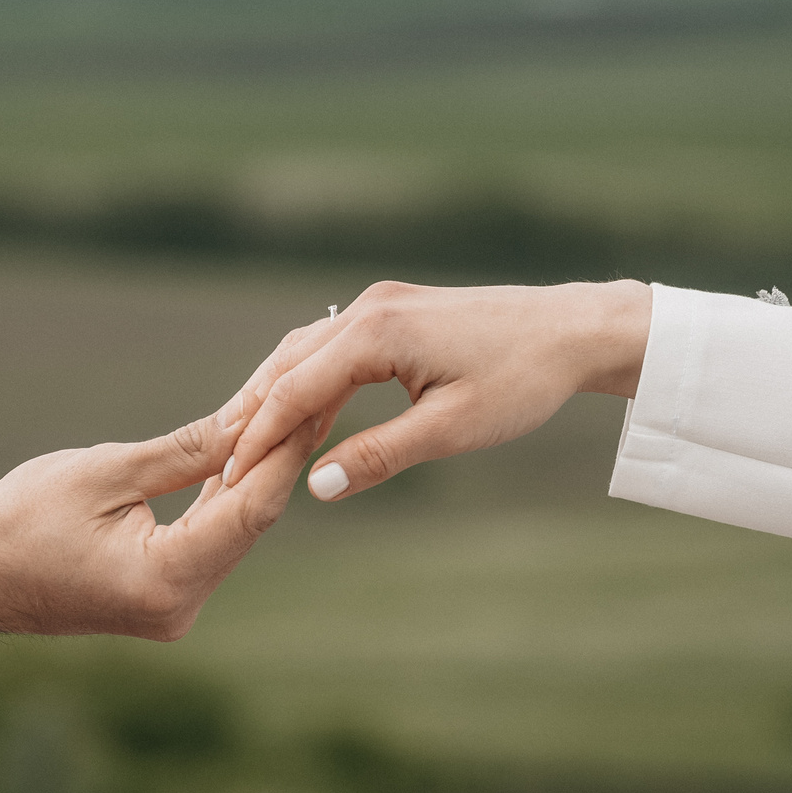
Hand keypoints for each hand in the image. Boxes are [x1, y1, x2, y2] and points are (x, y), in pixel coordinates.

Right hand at [0, 410, 325, 640]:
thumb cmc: (17, 521)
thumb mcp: (104, 473)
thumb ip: (183, 452)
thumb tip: (247, 421)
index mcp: (165, 580)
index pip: (248, 508)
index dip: (283, 452)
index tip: (312, 402)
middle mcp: (179, 606)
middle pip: (249, 521)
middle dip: (277, 458)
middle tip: (314, 397)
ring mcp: (172, 607)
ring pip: (232, 531)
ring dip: (253, 475)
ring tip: (289, 415)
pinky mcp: (161, 597)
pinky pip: (207, 542)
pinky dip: (221, 499)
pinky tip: (244, 455)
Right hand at [219, 280, 650, 501]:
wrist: (574, 330)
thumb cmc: (523, 380)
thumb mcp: (451, 430)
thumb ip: (380, 456)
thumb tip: (317, 488)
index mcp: (377, 333)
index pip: (293, 391)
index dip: (257, 438)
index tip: (229, 479)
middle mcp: (368, 308)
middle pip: (285, 365)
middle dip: (250, 417)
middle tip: (217, 467)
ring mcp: (380, 304)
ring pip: (303, 352)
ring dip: (273, 397)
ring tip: (242, 445)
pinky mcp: (395, 310)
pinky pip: (331, 346)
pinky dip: (306, 381)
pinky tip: (298, 415)